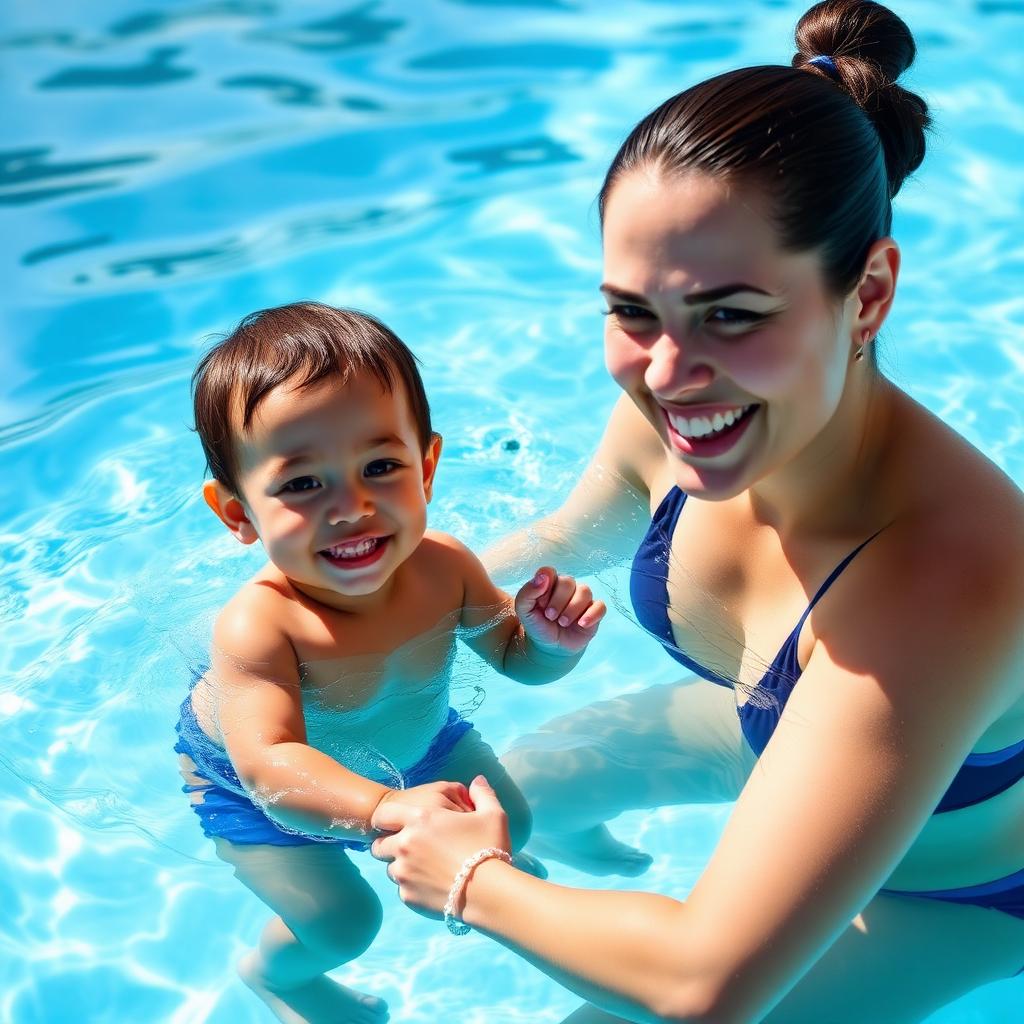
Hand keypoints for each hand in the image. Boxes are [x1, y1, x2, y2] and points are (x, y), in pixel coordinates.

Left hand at [371, 775, 510, 916]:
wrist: (489, 893)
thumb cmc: (489, 848)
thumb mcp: (492, 814)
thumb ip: (482, 793)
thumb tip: (478, 780)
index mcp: (420, 819)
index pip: (383, 815)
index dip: (385, 819)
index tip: (395, 824)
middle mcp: (405, 845)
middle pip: (379, 845)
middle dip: (389, 845)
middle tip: (409, 847)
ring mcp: (404, 873)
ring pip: (390, 868)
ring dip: (401, 866)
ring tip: (423, 867)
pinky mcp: (408, 896)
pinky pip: (402, 889)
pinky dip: (412, 886)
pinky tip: (431, 884)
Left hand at [514, 566, 605, 653]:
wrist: (550, 647)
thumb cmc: (538, 625)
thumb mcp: (524, 611)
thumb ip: (527, 592)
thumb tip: (542, 576)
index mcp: (550, 583)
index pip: (550, 572)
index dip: (545, 587)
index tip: (540, 604)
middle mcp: (568, 587)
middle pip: (568, 582)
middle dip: (557, 601)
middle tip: (550, 616)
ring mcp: (582, 598)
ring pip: (585, 592)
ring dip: (572, 609)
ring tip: (562, 623)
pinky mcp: (594, 611)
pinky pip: (600, 606)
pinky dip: (591, 615)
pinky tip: (581, 624)